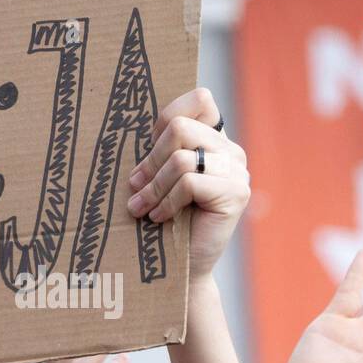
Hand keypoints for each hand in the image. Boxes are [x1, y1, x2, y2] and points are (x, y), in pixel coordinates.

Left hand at [126, 87, 249, 284]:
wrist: (179, 263)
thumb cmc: (162, 214)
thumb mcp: (156, 173)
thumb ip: (157, 147)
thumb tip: (124, 121)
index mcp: (213, 138)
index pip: (200, 99)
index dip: (167, 117)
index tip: (149, 147)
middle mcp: (230, 150)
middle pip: (180, 128)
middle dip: (150, 159)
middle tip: (135, 185)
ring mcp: (237, 171)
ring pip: (181, 158)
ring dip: (154, 186)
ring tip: (141, 206)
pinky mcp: (236, 193)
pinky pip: (189, 182)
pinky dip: (167, 201)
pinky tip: (159, 217)